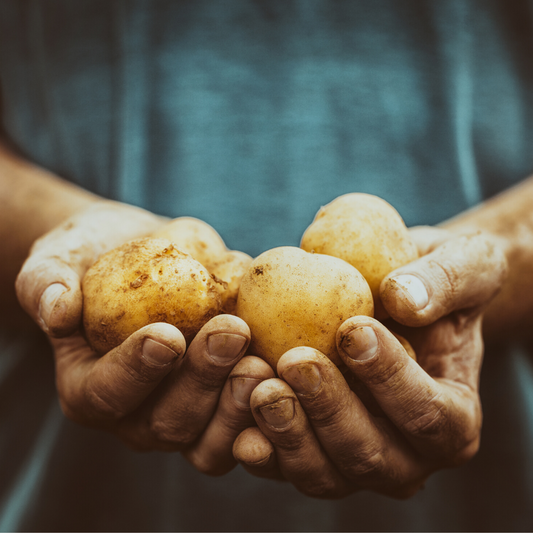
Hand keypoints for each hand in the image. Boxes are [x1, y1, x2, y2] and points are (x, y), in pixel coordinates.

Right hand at [16, 201, 272, 473]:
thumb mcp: (58, 257)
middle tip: (230, 334)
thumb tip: (57, 307)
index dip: (136, 371)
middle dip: (203, 380)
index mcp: (90, 387)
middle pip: (169, 422)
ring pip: (211, 438)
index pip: (108, 393)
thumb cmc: (94, 256)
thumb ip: (46, 282)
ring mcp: (186, 411)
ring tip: (262, 360)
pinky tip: (289, 369)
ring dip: (239, 403)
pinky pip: (248, 421)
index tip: (166, 335)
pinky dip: (269, 403)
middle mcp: (138, 413)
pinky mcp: (223, 400)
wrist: (140, 253)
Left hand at [233, 227, 507, 497]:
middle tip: (296, 359)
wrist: (400, 299)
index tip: (353, 329)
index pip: (428, 413)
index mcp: (453, 418)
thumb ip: (446, 280)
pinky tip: (239, 417)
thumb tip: (403, 300)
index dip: (391, 378)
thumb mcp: (463, 264)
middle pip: (370, 455)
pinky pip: (284, 463)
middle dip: (330, 409)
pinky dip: (260, 445)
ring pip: (323, 472)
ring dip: (289, 432)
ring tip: (260, 383)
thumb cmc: (436, 283)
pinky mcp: (312, 452)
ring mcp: (355, 460)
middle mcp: (407, 455)